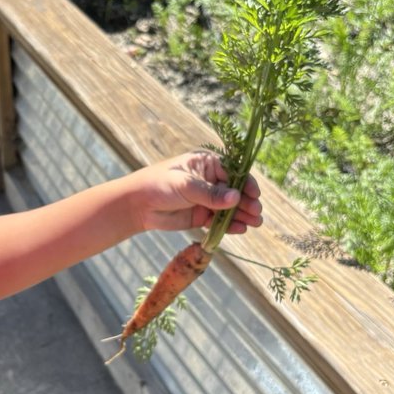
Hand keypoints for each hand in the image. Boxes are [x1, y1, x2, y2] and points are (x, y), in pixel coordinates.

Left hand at [131, 151, 262, 234]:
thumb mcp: (186, 186)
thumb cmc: (159, 185)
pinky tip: (240, 230)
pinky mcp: (201, 215)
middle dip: (247, 202)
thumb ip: (210, 194)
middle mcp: (210, 180)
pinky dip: (230, 225)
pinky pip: (220, 220)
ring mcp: (207, 199)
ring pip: (230, 207)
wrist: (138, 205)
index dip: (246, 184)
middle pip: (235, 191)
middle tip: (256, 214)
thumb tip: (236, 198)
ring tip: (254, 224)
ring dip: (242, 215)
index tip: (254, 195)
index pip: (234, 172)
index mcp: (207, 163)